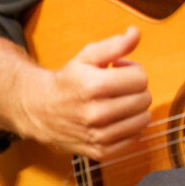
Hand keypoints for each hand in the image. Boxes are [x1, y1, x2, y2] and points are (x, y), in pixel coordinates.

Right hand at [20, 27, 150, 160]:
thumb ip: (115, 45)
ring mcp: (98, 136)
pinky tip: (117, 120)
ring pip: (143, 120)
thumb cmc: (68, 81)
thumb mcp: (87, 57)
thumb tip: (136, 33)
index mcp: (94, 86)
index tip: (119, 71)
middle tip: (118, 88)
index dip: (133, 71)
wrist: (40, 111)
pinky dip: (130, 128)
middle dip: (135, 89)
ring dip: (136, 109)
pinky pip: (134, 139)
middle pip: (144, 99)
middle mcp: (96, 114)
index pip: (141, 78)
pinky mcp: (100, 152)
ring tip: (118, 103)